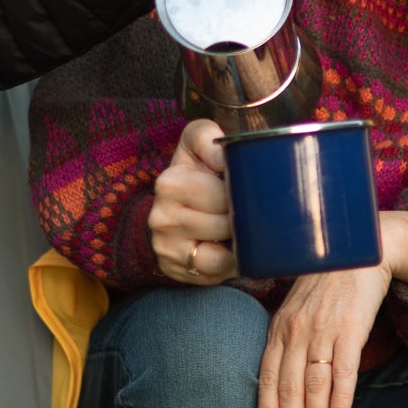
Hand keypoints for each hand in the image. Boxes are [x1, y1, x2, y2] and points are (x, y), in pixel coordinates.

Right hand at [150, 119, 237, 283]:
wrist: (168, 209)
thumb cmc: (194, 174)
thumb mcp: (196, 145)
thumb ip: (208, 137)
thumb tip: (223, 156)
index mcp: (170, 182)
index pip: (222, 193)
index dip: (241, 191)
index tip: (246, 187)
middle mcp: (161, 215)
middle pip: (225, 223)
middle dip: (242, 217)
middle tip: (246, 209)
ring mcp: (165, 245)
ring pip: (221, 251)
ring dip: (237, 242)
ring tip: (239, 229)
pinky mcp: (173, 267)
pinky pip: (215, 270)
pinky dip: (229, 261)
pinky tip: (229, 248)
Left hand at [256, 263, 389, 407]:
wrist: (357, 252)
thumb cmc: (325, 286)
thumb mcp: (296, 310)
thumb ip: (287, 341)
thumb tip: (281, 381)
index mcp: (279, 328)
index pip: (267, 376)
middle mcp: (297, 331)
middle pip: (289, 386)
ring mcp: (323, 330)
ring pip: (315, 383)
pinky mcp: (350, 327)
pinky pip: (345, 368)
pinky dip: (341, 395)